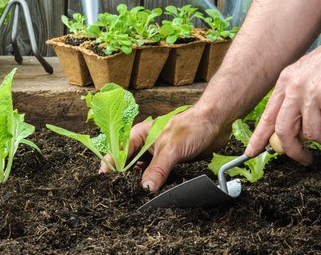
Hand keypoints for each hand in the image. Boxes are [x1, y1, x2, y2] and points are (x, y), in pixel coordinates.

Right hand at [99, 106, 230, 191]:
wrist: (215, 123)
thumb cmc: (192, 126)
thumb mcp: (171, 149)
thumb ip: (158, 169)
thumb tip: (145, 189)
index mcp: (139, 136)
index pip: (119, 153)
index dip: (111, 167)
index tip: (105, 182)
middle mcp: (145, 146)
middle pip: (128, 165)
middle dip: (124, 179)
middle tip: (120, 195)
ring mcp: (156, 155)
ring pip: (142, 172)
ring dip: (140, 184)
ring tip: (134, 198)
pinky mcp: (168, 163)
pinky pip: (156, 177)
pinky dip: (154, 185)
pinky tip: (153, 194)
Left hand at [245, 37, 320, 164]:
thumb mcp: (310, 73)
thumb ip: (300, 95)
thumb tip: (298, 123)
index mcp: (287, 81)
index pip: (267, 115)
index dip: (259, 137)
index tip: (252, 151)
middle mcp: (294, 88)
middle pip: (283, 131)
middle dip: (293, 151)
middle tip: (304, 158)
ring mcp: (311, 95)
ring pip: (313, 135)